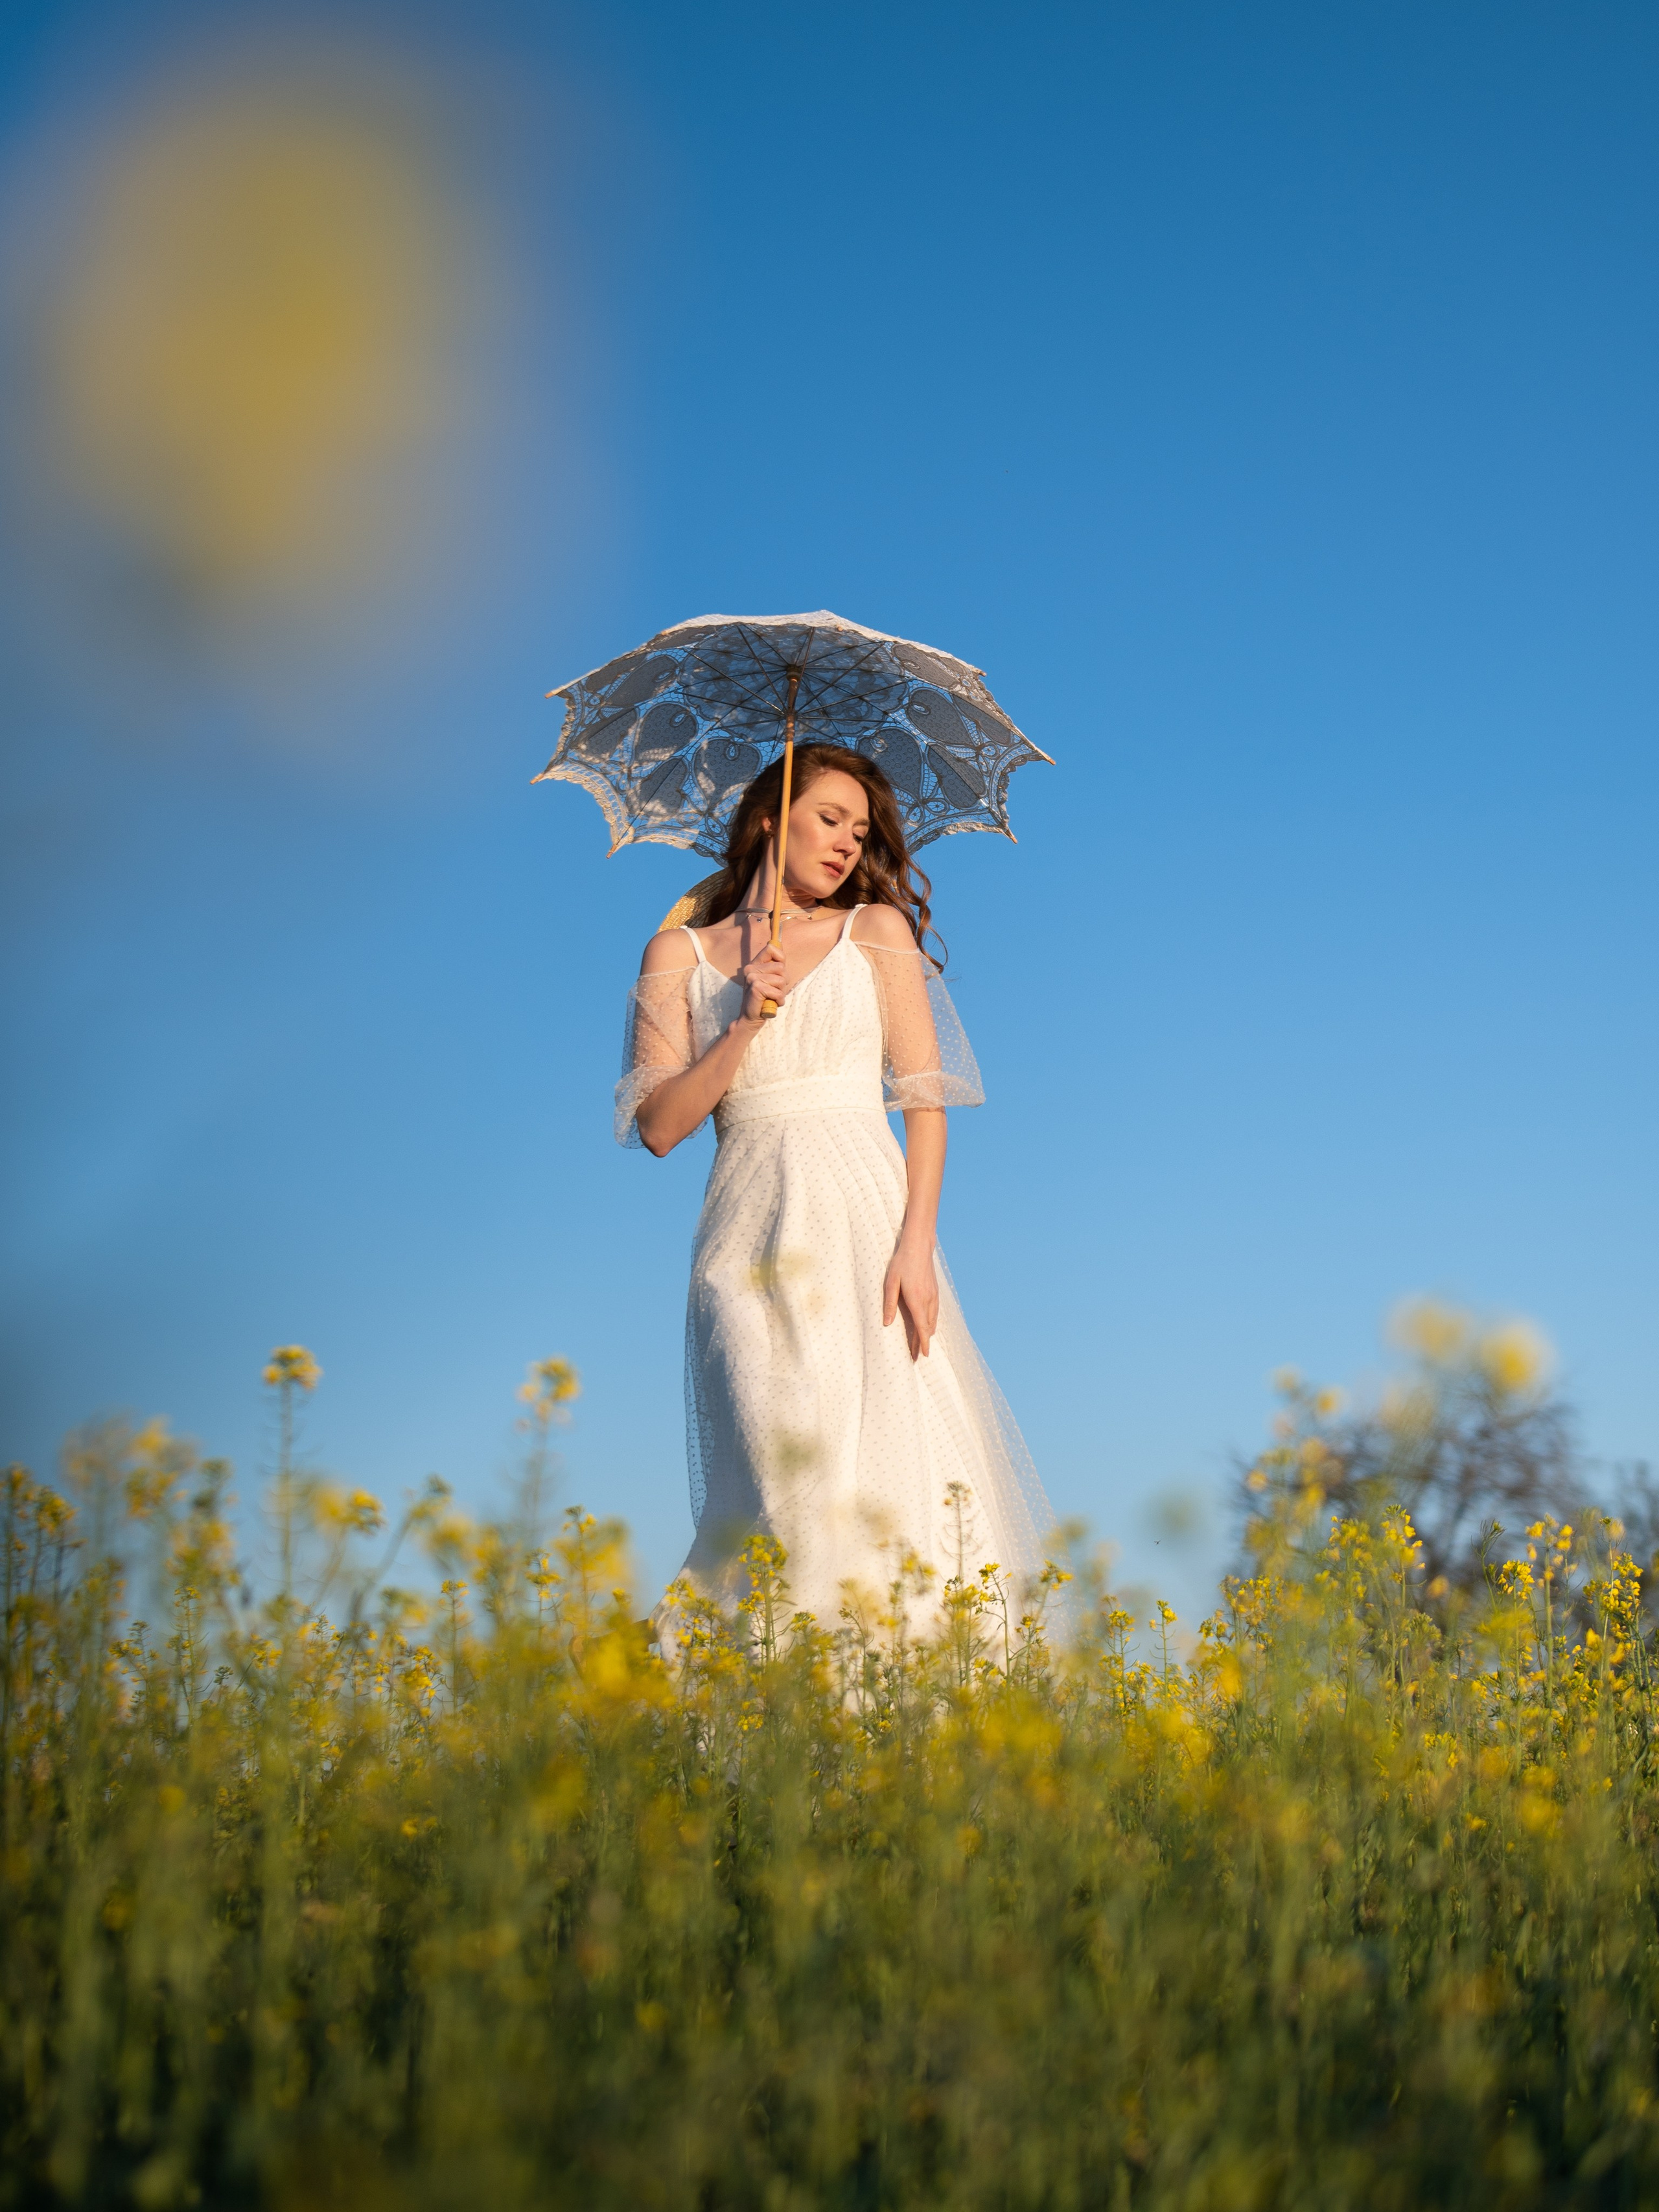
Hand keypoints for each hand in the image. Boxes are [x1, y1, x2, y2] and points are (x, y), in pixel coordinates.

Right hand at [739, 940, 788, 1022]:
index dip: (781, 958)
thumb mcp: (769, 980)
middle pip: (781, 967)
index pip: (771, 948)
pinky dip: (779, 1000)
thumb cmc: (763, 999)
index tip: (780, 971)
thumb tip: (778, 945)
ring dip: (781, 992)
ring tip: (772, 997)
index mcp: (754, 965)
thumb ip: (774, 966)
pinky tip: (771, 1003)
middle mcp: (751, 969)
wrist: (750, 1018)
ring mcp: (752, 978)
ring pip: (781, 980)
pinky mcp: (756, 988)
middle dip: (784, 982)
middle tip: (774, 990)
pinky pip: (778, 992)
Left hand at [882, 1232, 938, 1360]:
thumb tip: (886, 1323)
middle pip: (927, 1328)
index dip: (922, 1343)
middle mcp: (928, 1300)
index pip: (921, 1327)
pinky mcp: (935, 1292)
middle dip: (923, 1343)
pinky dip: (931, 1323)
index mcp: (916, 1300)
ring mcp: (934, 1296)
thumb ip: (889, 1304)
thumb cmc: (902, 1263)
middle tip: (916, 1357)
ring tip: (921, 1345)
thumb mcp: (891, 1283)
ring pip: (933, 1321)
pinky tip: (927, 1326)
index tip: (923, 1355)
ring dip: (927, 1334)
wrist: (919, 1247)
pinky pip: (935, 1313)